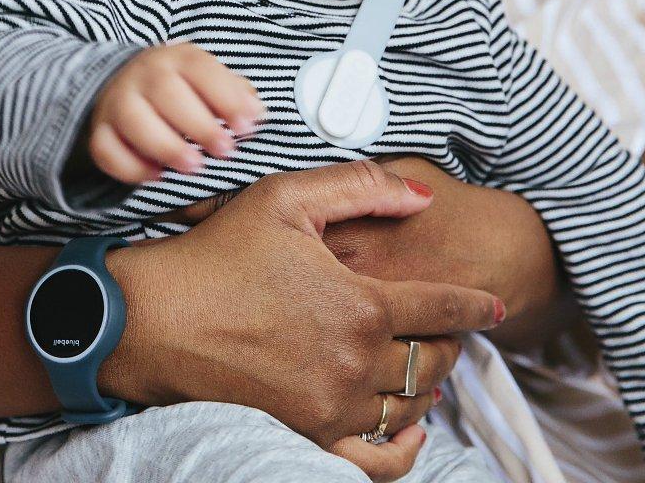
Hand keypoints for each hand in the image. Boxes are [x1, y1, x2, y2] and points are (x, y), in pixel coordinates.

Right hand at [88, 42, 263, 182]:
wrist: (125, 84)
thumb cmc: (181, 88)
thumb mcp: (209, 80)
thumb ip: (235, 94)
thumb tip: (256, 112)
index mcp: (177, 59)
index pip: (201, 69)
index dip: (225, 97)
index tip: (247, 126)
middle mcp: (144, 74)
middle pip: (166, 92)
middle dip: (198, 124)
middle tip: (224, 150)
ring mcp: (117, 101)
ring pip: (134, 119)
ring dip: (165, 145)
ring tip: (193, 166)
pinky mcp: (100, 130)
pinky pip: (106, 149)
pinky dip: (130, 166)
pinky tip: (156, 176)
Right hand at [99, 160, 504, 482]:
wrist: (154, 319)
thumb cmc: (216, 256)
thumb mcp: (285, 198)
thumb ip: (361, 188)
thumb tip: (423, 197)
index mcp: (361, 304)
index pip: (444, 309)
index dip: (475, 305)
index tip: (490, 306)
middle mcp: (356, 363)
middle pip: (433, 361)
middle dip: (450, 344)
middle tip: (447, 332)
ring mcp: (332, 407)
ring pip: (410, 406)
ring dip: (429, 388)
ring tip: (427, 368)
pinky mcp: (306, 436)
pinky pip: (376, 462)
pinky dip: (404, 448)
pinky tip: (408, 430)